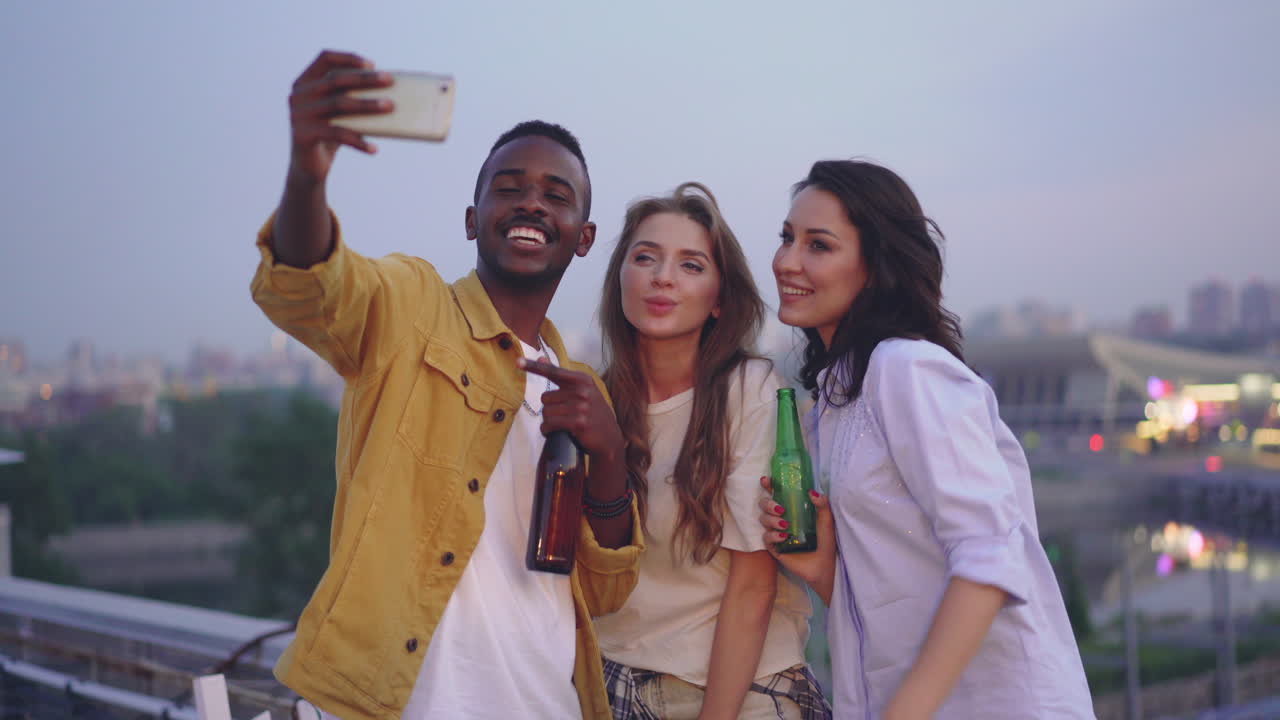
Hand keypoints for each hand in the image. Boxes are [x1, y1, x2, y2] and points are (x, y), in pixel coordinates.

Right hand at [287, 49, 394, 183]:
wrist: (308, 168)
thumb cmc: (330, 135)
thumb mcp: (338, 113)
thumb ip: (350, 97)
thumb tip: (389, 88)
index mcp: (304, 82)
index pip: (325, 58)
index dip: (348, 58)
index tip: (373, 65)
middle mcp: (298, 95)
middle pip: (335, 80)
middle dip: (365, 79)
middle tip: (390, 80)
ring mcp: (298, 114)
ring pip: (338, 104)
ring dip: (367, 104)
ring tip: (390, 106)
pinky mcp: (303, 135)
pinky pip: (336, 134)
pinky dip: (358, 141)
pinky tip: (374, 149)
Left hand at [519, 358, 624, 463]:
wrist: (609, 437)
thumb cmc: (591, 412)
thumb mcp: (581, 391)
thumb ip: (560, 375)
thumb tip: (541, 358)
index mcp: (582, 379)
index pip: (553, 371)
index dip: (533, 367)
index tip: (518, 362)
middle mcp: (582, 391)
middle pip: (545, 398)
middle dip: (550, 408)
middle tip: (564, 415)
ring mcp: (581, 407)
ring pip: (546, 412)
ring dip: (549, 421)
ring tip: (563, 425)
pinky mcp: (578, 423)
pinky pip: (549, 424)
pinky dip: (547, 430)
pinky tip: (556, 432)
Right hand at [758, 476, 836, 601]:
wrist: (826, 565)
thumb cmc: (827, 542)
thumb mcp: (827, 521)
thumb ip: (822, 505)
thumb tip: (812, 491)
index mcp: (793, 509)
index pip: (777, 493)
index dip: (769, 485)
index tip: (766, 480)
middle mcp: (782, 518)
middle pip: (764, 504)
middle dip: (768, 504)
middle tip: (781, 509)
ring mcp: (777, 533)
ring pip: (763, 520)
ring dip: (771, 519)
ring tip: (786, 525)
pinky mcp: (775, 548)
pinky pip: (766, 538)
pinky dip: (773, 535)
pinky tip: (785, 536)